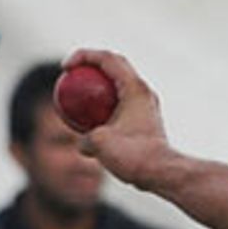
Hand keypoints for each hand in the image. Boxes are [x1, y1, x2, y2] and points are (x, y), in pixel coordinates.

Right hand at [61, 47, 172, 190]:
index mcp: (135, 88)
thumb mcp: (99, 144)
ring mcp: (147, 105)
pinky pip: (123, 103)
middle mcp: (144, 92)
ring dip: (101, 85)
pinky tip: (94, 120)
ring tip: (82, 94)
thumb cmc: (133, 155)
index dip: (83, 56)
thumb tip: (83, 143)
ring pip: (121, 85)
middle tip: (73, 73)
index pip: (107, 58)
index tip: (66, 68)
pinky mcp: (147, 120)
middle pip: (115, 65)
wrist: (161, 173)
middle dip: (92, 64)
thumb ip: (85, 138)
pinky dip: (108, 104)